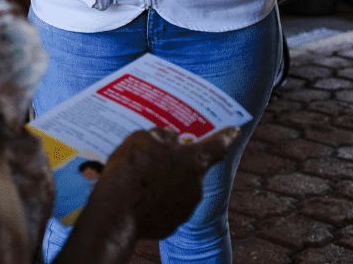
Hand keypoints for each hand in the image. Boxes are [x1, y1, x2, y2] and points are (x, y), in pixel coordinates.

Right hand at [97, 126, 239, 240]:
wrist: (117, 212)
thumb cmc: (131, 170)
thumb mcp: (142, 139)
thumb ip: (162, 136)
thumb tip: (172, 138)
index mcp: (193, 161)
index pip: (218, 145)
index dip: (226, 135)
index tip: (235, 130)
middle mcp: (196, 185)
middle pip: (192, 167)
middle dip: (178, 161)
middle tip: (156, 156)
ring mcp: (186, 207)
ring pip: (177, 186)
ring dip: (164, 180)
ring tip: (138, 176)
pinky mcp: (172, 223)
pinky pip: (166, 204)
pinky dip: (156, 198)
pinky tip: (137, 193)